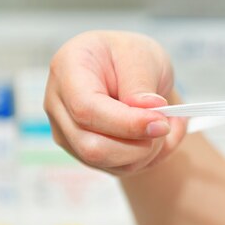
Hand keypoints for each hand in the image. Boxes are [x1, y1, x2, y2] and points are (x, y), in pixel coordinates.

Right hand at [44, 31, 186, 175]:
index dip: (126, 123)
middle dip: (139, 145)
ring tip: (164, 126)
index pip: (86, 109)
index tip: (160, 122)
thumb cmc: (132, 57)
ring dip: (147, 153)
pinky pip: (118, 169)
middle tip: (166, 125)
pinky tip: (156, 136)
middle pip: (92, 147)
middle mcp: (57, 104)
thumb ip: (140, 83)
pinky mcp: (82, 152)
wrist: (132, 72)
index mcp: (67, 69)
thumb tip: (145, 110)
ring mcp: (67, 132)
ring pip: (107, 163)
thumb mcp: (143, 55)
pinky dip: (147, 158)